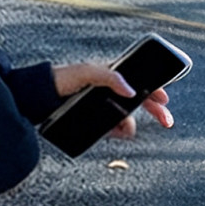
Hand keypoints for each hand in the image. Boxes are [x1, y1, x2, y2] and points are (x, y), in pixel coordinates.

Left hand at [51, 61, 173, 138]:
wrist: (38, 97)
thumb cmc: (60, 79)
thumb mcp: (86, 72)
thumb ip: (109, 77)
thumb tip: (131, 91)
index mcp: (110, 76)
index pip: (139, 82)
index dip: (155, 90)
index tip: (165, 100)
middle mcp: (109, 92)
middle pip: (139, 102)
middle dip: (155, 111)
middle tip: (166, 122)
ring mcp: (102, 107)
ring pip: (126, 118)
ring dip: (130, 124)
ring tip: (125, 129)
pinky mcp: (93, 121)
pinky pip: (112, 129)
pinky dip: (118, 132)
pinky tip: (117, 133)